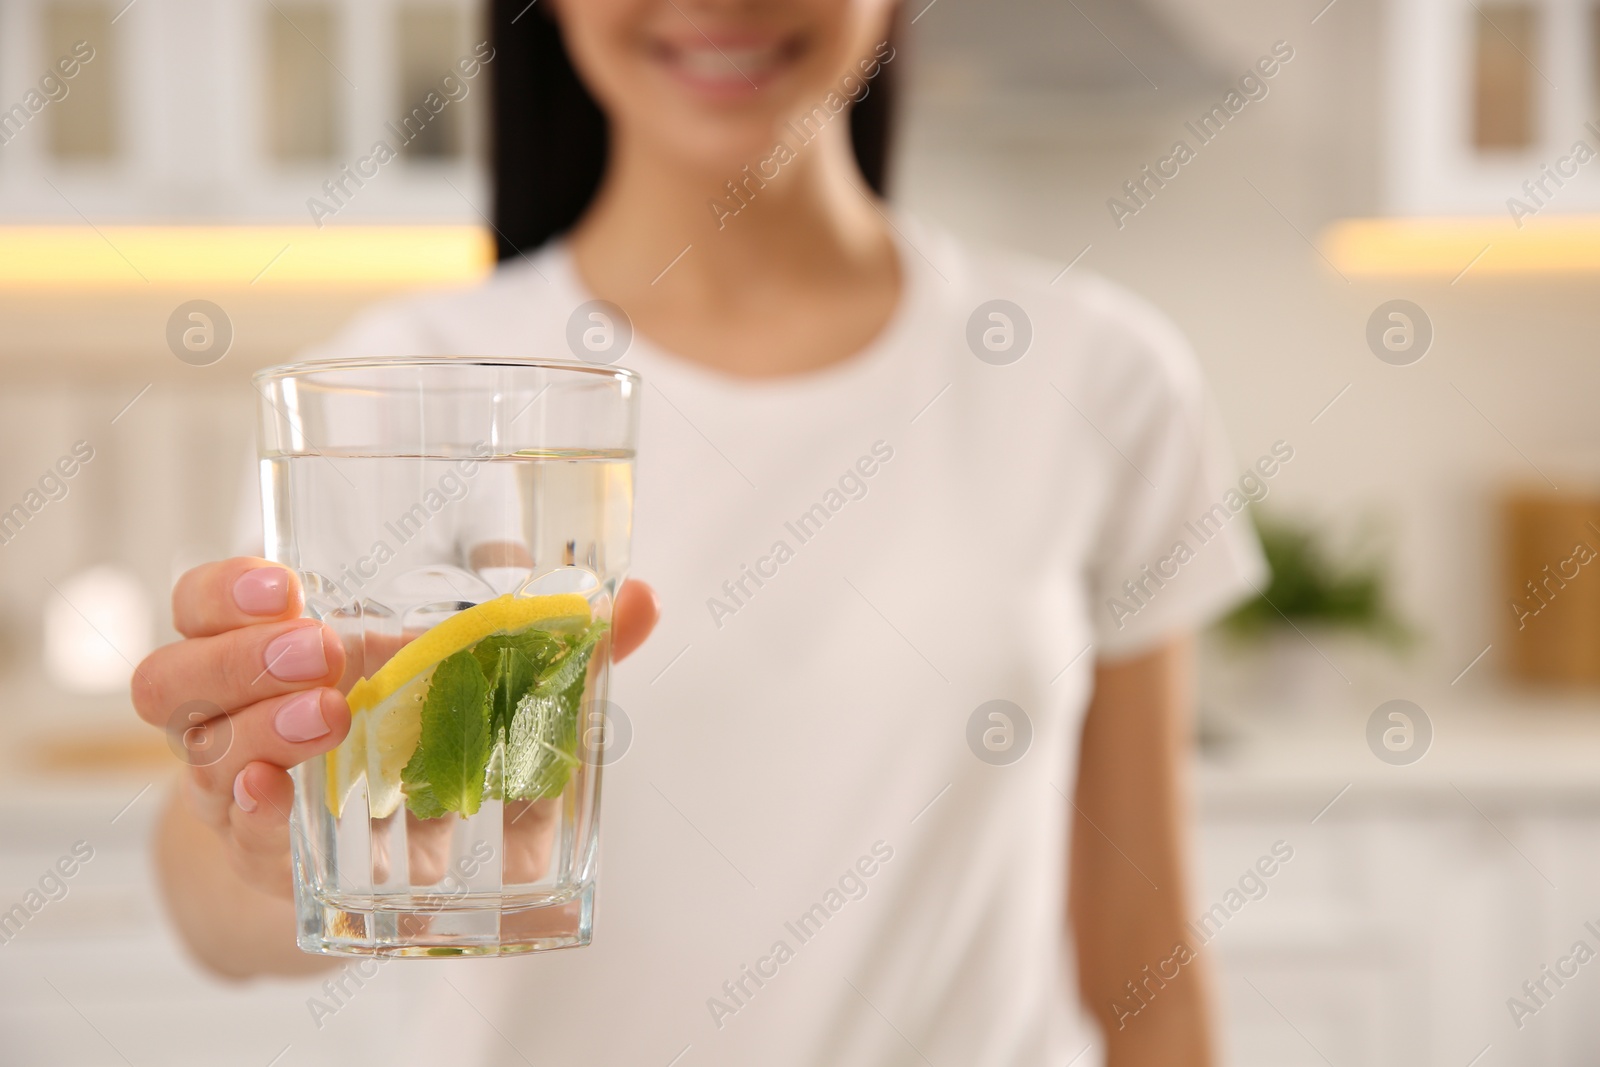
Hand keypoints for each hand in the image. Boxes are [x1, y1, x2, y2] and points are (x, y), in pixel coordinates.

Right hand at [134, 558, 659, 897]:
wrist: (374, 859)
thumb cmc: (415, 738)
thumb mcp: (463, 680)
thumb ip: (546, 639)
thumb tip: (641, 598)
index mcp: (272, 648)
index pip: (205, 602)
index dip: (227, 587)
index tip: (290, 581)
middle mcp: (236, 715)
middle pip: (173, 676)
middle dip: (242, 658)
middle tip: (323, 651)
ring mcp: (242, 786)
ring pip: (204, 752)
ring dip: (262, 730)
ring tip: (331, 717)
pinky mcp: (266, 855)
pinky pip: (239, 834)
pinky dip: (259, 815)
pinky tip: (283, 798)